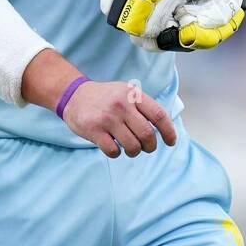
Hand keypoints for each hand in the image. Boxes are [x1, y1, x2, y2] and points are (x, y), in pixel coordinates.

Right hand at [60, 79, 177, 157]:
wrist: (74, 95)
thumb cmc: (106, 98)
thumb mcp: (126, 92)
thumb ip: (143, 106)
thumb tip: (165, 128)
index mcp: (132, 94)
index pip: (158, 115)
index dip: (169, 131)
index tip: (171, 142)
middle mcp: (121, 105)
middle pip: (147, 134)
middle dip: (150, 146)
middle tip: (147, 147)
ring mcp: (107, 118)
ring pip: (132, 146)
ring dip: (135, 152)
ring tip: (130, 148)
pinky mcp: (94, 130)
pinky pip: (114, 151)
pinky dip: (117, 153)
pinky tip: (114, 146)